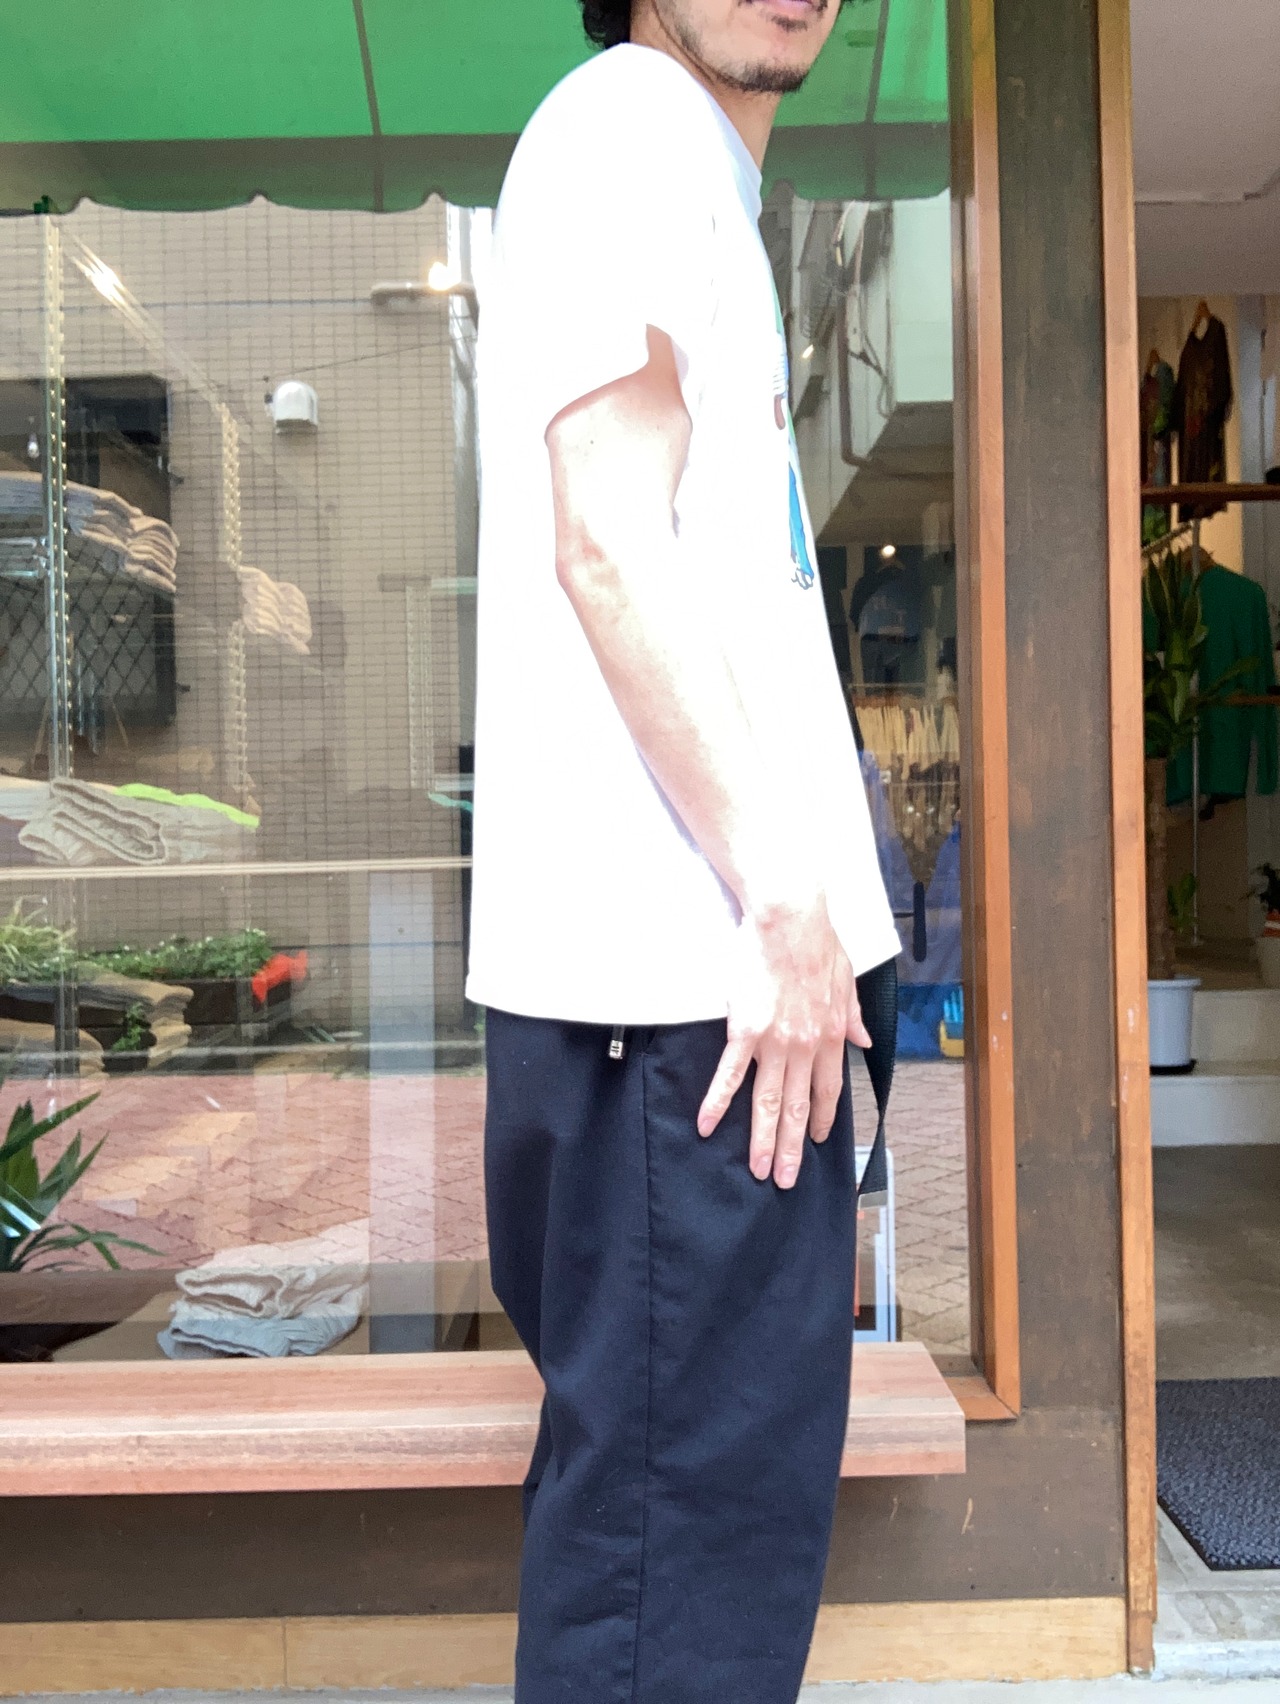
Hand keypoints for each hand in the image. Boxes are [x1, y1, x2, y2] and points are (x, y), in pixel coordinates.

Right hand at [696, 895, 871, 1188]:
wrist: (789, 919)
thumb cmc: (817, 941)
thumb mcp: (846, 979)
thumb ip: (853, 1016)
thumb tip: (864, 1040)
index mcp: (829, 1035)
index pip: (828, 1089)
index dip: (823, 1118)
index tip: (818, 1140)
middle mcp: (804, 1046)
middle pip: (798, 1107)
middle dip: (792, 1147)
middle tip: (785, 1179)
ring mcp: (773, 1042)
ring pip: (768, 1101)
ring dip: (763, 1139)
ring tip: (758, 1168)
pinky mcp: (743, 1031)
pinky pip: (729, 1074)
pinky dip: (718, 1102)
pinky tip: (708, 1125)